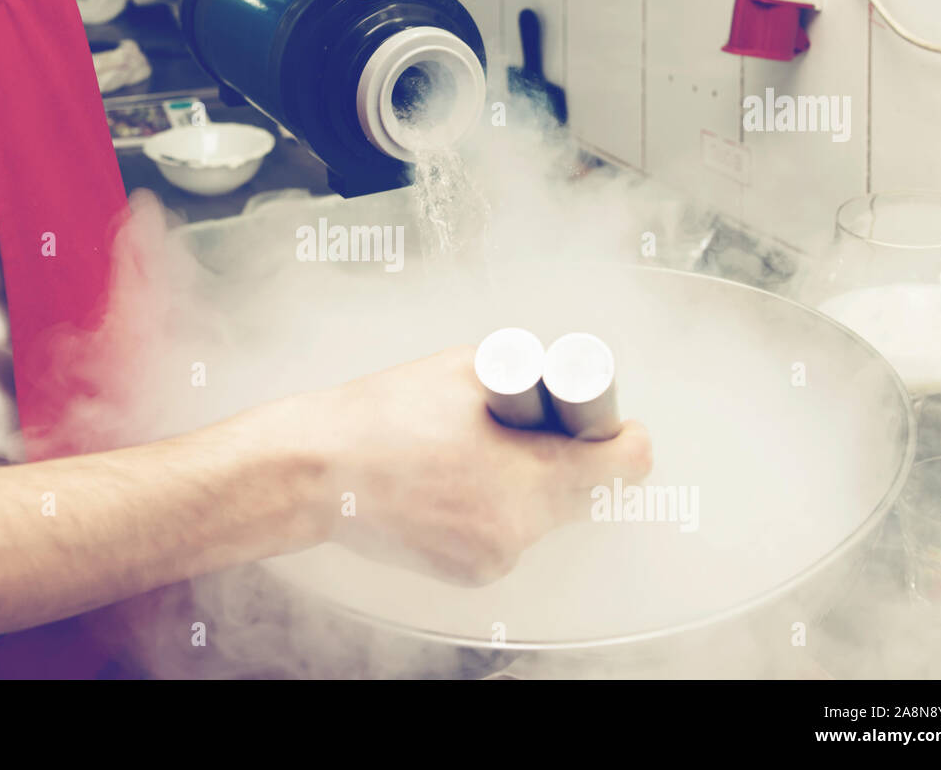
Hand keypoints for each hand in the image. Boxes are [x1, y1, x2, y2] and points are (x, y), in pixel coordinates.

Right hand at [264, 346, 653, 585]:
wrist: (317, 469)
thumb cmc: (384, 415)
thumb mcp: (467, 368)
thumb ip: (532, 378)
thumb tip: (571, 382)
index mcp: (531, 471)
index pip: (624, 466)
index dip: (623, 438)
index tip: (611, 427)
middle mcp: (521, 525)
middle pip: (587, 493)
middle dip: (569, 459)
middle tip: (528, 430)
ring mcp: (496, 555)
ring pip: (546, 516)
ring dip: (529, 486)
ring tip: (473, 455)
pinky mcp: (473, 573)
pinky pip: (509, 537)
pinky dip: (494, 512)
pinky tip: (452, 487)